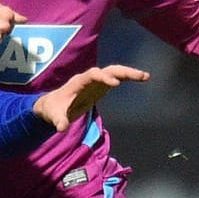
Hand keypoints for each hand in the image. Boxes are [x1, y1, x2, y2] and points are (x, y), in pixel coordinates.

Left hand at [33, 64, 150, 130]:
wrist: (53, 105)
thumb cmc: (53, 109)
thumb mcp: (54, 116)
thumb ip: (58, 121)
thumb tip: (61, 128)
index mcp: (78, 82)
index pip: (92, 75)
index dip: (103, 77)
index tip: (115, 84)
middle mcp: (89, 78)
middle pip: (108, 70)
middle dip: (123, 72)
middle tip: (139, 76)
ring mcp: (96, 80)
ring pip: (114, 72)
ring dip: (129, 73)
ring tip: (146, 76)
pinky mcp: (101, 86)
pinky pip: (117, 78)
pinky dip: (128, 77)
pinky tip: (142, 79)